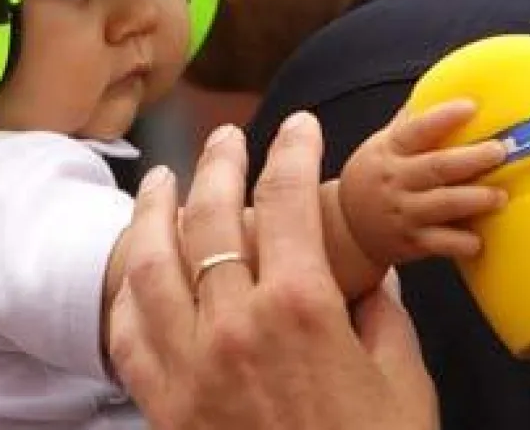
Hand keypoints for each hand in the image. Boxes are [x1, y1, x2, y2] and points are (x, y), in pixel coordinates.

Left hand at [109, 111, 438, 429]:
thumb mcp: (403, 388)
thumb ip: (384, 320)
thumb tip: (374, 280)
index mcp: (302, 310)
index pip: (288, 200)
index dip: (294, 150)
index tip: (300, 127)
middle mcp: (235, 324)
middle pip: (209, 214)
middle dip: (218, 161)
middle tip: (227, 135)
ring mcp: (188, 362)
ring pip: (149, 261)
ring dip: (153, 209)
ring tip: (161, 179)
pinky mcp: (162, 402)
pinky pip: (127, 330)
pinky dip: (127, 290)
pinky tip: (135, 268)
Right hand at [341, 99, 507, 264]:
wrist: (347, 226)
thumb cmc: (374, 177)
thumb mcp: (381, 146)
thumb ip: (409, 125)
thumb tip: (438, 90)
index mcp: (390, 151)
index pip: (416, 130)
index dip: (443, 118)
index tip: (470, 106)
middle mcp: (396, 180)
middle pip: (436, 167)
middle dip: (471, 158)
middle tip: (499, 151)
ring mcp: (404, 212)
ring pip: (441, 205)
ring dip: (473, 199)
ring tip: (499, 195)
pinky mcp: (411, 241)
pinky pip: (439, 243)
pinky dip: (460, 242)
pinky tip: (479, 240)